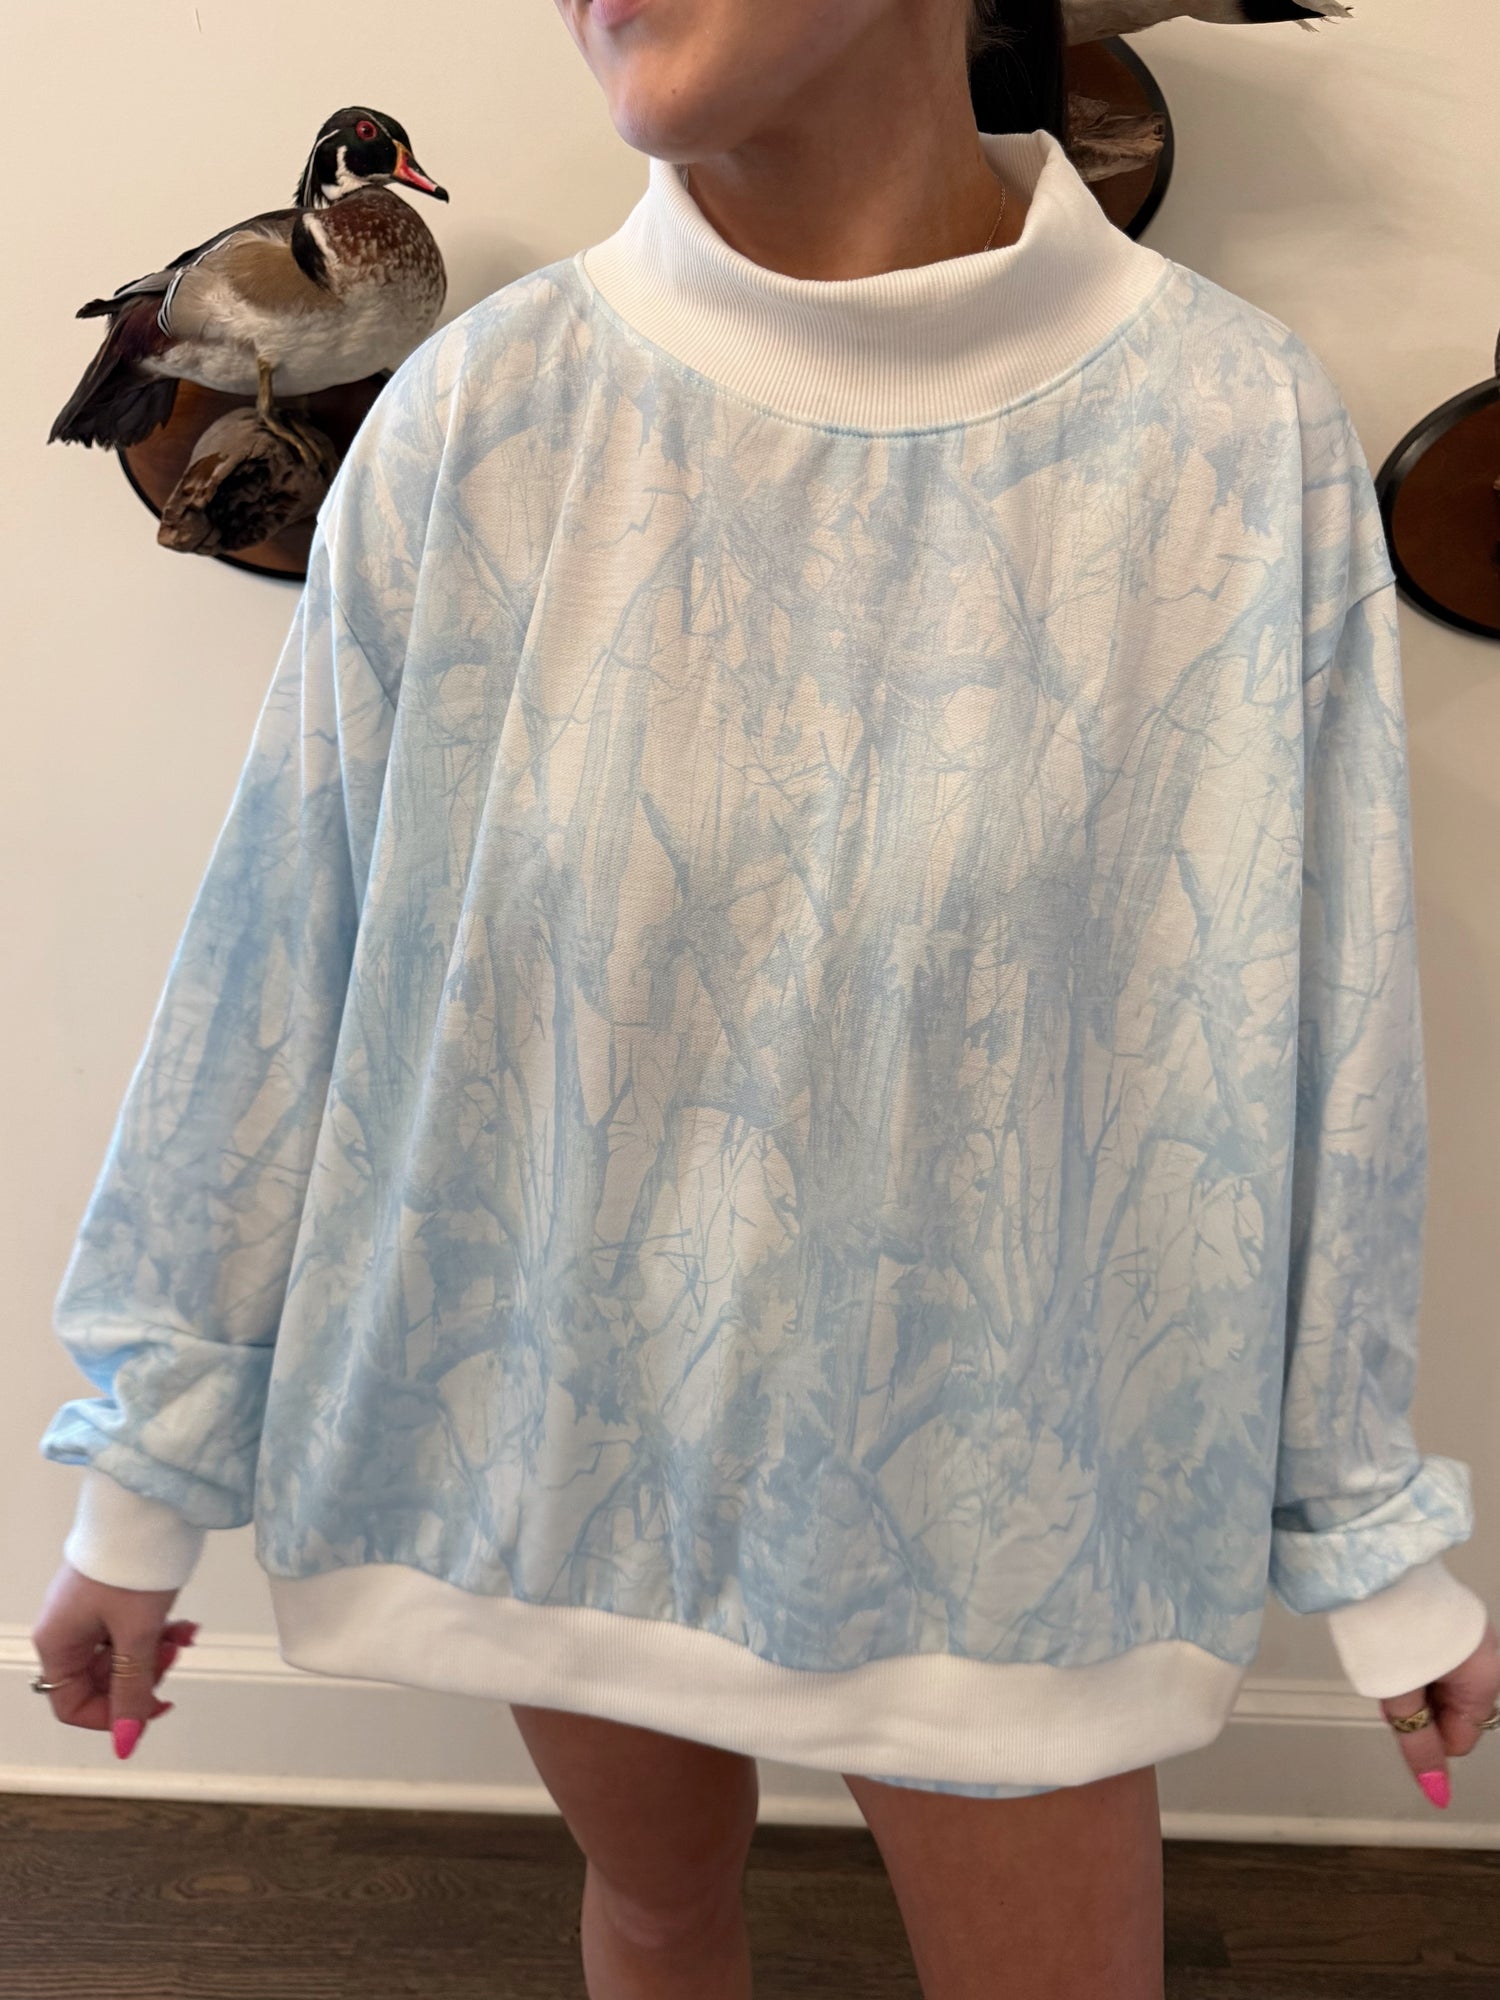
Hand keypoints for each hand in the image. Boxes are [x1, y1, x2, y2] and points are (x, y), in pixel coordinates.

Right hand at [31, 1559, 198, 1759]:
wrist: (147, 1505)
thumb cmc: (132, 1566)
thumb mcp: (137, 1634)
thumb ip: (132, 1689)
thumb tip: (126, 1742)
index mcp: (57, 1642)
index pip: (72, 1704)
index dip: (113, 1714)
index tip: (151, 1705)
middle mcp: (66, 1629)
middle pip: (100, 1680)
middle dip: (143, 1675)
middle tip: (173, 1656)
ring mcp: (88, 1610)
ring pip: (121, 1654)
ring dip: (156, 1653)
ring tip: (184, 1635)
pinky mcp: (110, 1594)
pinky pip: (130, 1629)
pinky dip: (157, 1631)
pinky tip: (184, 1624)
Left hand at [1379, 1614, 1499, 1808]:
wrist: (1376, 1565)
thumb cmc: (1390, 1626)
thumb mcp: (1401, 1695)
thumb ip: (1419, 1745)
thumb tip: (1437, 1793)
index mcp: (1486, 1680)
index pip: (1460, 1739)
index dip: (1425, 1733)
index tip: (1399, 1708)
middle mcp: (1488, 1659)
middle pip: (1454, 1711)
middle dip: (1422, 1706)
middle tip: (1392, 1679)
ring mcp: (1473, 1636)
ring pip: (1445, 1684)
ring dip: (1418, 1683)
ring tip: (1390, 1657)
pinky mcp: (1454, 1620)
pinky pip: (1440, 1658)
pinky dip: (1419, 1660)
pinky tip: (1397, 1644)